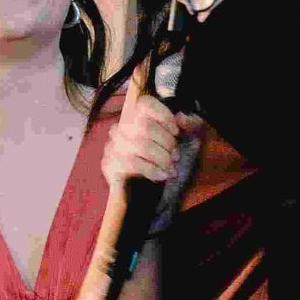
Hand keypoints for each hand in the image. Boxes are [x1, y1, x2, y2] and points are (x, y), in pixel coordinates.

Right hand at [102, 71, 202, 223]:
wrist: (154, 196)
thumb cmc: (169, 163)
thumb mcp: (187, 142)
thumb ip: (190, 125)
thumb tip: (182, 116)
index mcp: (137, 118)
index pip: (144, 104)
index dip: (163, 115)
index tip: (176, 132)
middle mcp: (121, 129)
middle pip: (145, 126)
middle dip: (166, 143)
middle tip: (175, 156)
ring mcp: (112, 147)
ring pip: (139, 145)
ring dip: (161, 158)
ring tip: (171, 169)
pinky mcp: (109, 165)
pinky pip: (130, 163)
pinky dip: (151, 170)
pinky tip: (161, 176)